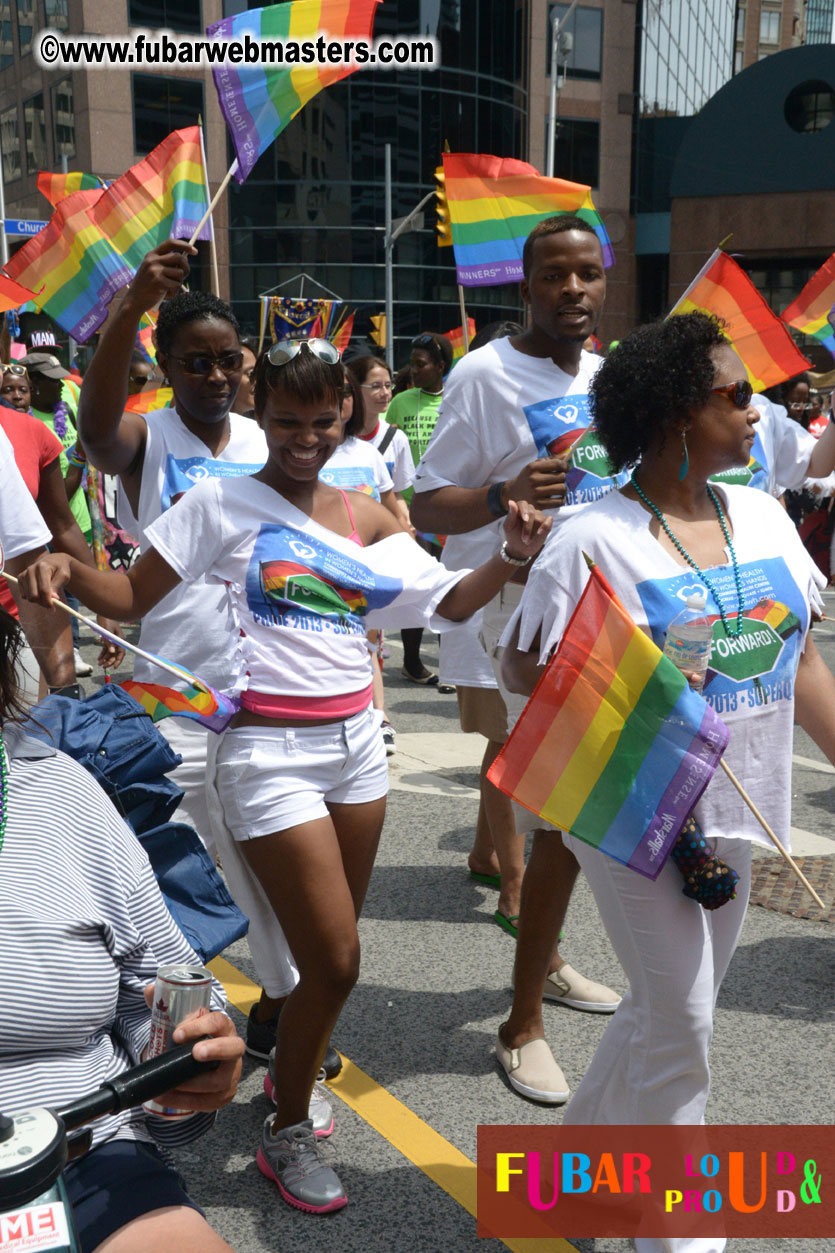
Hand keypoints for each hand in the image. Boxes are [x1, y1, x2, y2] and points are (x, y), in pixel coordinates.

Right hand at [17, 552, 73, 609]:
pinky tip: (39, 592)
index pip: (43, 590)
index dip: (48, 601)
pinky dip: (32, 597)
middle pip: (33, 595)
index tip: (53, 608)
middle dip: (43, 603)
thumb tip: (53, 598)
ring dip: (38, 601)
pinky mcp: (20, 578)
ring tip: (47, 596)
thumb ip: (57, 586)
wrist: (53, 561)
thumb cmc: (61, 569)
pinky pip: (24, 595)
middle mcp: (30, 570)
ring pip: (28, 597)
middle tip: (52, 605)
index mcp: (42, 567)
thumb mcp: (64, 576)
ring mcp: (24, 574)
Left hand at [96, 617, 125, 669]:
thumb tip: (111, 652)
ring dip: (105, 658)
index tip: (114, 667)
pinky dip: (102, 654)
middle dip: (110, 661)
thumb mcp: (107, 631)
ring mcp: (112, 640)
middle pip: (115, 654)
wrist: (103, 613)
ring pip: (110, 652)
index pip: (121, 652)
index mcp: (120, 639)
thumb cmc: (106, 620)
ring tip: (99, 664)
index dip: (118, 660)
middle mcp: (117, 641)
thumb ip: (109, 642)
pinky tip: (98, 658)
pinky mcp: (107, 639)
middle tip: (103, 666)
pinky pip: (106, 648)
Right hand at [124, 240, 196, 314]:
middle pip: (179, 257)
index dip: (184, 245)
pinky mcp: (159, 282)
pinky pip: (176, 285)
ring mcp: (155, 271)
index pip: (170, 243)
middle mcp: (153, 260)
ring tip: (169, 288)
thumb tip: (185, 259)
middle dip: (186, 267)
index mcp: (151, 255)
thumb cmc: (147, 286)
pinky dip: (174, 292)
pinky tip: (164, 294)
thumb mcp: (152, 270)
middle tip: (185, 275)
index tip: (194, 251)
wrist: (134, 300)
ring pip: (180, 272)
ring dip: (179, 282)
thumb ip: (166, 263)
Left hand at [142, 984, 243, 1112]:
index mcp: (222, 1027)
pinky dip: (187, 1101)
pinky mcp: (224, 1095)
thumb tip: (149, 990)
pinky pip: (209, 1102)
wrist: (200, 1065)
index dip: (201, 1026)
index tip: (177, 1034)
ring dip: (193, 1083)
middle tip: (194, 1053)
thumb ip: (164, 1004)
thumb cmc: (189, 1040)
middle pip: (234, 1048)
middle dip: (215, 1050)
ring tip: (169, 1084)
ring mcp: (231, 1073)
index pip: (218, 1021)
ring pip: (220, 1080)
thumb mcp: (178, 1021)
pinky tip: (169, 1097)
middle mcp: (232, 1049)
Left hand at [502, 499, 552, 561]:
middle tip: (524, 539)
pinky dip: (545, 526)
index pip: (523, 504)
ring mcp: (539, 516)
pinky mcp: (547, 522)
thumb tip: (511, 501)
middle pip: (532, 512)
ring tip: (528, 541)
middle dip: (528, 527)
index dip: (524, 510)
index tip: (525, 519)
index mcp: (519, 509)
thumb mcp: (508, 527)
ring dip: (533, 531)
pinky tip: (540, 532)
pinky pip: (549, 520)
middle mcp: (530, 510)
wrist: (520, 549)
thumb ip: (510, 515)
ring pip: (539, 519)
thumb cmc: (512, 536)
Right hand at [506, 455, 568, 510]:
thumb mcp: (535, 465)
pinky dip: (561, 499)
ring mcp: (536, 493)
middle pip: (561, 477)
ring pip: (562, 489)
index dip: (565, 466)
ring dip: (563, 489)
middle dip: (563, 477)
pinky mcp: (539, 504)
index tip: (565, 468)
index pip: (557, 464)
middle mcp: (534, 479)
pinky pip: (559, 502)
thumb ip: (551, 460)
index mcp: (533, 467)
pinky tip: (557, 497)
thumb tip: (567, 455)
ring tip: (559, 488)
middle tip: (559, 479)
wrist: (513, 493)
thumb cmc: (528, 477)